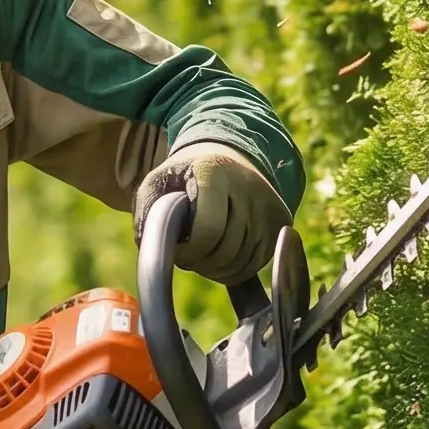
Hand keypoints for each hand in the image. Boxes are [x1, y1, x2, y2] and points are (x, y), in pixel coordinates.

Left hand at [133, 141, 291, 284]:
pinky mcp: (282, 221)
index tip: (177, 250)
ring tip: (202, 253)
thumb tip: (153, 252)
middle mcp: (249, 185)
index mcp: (214, 171)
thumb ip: (146, 217)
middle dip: (200, 263)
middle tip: (188, 254)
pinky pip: (257, 264)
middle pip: (226, 252)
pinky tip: (220, 256)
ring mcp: (269, 203)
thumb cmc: (182, 178)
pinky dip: (235, 270)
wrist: (225, 158)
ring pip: (243, 263)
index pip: (208, 231)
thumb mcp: (156, 186)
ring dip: (216, 269)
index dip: (188, 252)